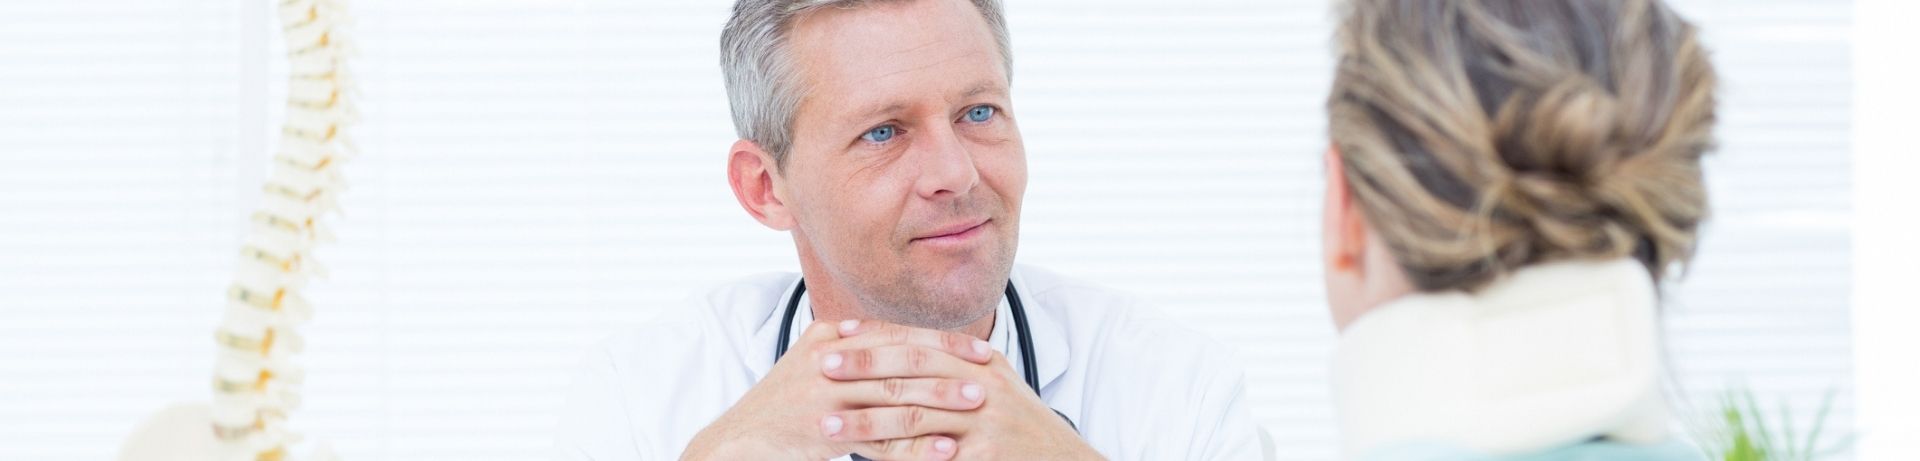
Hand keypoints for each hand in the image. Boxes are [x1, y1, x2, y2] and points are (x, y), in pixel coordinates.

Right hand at [681, 319, 997, 460]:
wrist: (740, 441)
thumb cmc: (781, 404)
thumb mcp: (807, 361)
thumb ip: (839, 341)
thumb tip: (867, 326)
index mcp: (830, 337)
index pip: (897, 334)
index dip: (942, 342)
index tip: (980, 352)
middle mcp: (829, 360)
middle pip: (902, 360)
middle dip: (950, 367)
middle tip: (989, 376)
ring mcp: (826, 395)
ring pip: (896, 397)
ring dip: (941, 402)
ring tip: (977, 406)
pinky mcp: (824, 431)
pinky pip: (881, 438)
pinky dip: (918, 444)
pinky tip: (947, 448)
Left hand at [818, 321, 1104, 460]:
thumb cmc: (1020, 432)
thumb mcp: (993, 388)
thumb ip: (953, 368)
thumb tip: (901, 354)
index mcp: (981, 362)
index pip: (919, 341)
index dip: (875, 338)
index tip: (836, 336)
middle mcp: (984, 384)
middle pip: (911, 371)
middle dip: (861, 370)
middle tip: (820, 370)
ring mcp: (985, 421)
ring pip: (912, 417)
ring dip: (865, 422)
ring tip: (827, 426)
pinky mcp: (984, 455)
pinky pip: (927, 458)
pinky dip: (894, 460)